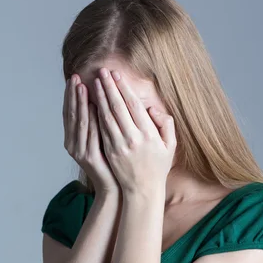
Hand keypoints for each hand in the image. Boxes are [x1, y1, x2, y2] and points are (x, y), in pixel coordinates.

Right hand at [63, 73, 120, 196]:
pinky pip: (90, 133)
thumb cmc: (111, 162)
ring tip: (82, 86)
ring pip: (79, 122)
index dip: (70, 96)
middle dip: (73, 95)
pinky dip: (90, 119)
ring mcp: (79, 151)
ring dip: (80, 103)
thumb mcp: (101, 139)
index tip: (74, 79)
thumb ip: (97, 122)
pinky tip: (93, 105)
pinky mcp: (89, 157)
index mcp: (74, 139)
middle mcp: (73, 144)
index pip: (69, 113)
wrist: (114, 186)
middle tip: (75, 78)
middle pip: (71, 115)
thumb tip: (98, 100)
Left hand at [94, 68, 176, 193]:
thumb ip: (166, 124)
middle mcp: (133, 139)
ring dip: (99, 98)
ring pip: (106, 117)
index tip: (116, 75)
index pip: (134, 105)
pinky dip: (95, 115)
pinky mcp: (110, 153)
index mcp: (149, 134)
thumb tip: (152, 109)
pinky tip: (92, 104)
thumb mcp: (171, 145)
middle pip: (117, 108)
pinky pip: (101, 130)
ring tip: (94, 83)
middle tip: (102, 72)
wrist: (143, 190)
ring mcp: (119, 146)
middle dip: (108, 87)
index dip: (123, 88)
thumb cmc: (158, 165)